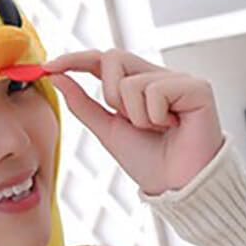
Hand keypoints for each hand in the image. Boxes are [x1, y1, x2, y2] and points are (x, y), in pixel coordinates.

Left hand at [43, 49, 223, 194]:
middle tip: (130, 122)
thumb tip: (57, 77)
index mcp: (138, 84)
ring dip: (136, 116)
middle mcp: (158, 76)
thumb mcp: (107, 131)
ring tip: (158, 130)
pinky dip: (156, 117)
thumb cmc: (150, 162)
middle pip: (114, 58)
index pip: (103, 60)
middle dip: (111, 95)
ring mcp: (178, 79)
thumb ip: (83, 104)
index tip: (48, 67)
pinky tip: (173, 128)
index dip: (76, 58)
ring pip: (132, 82)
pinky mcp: (197, 87)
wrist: (177, 188)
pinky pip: (156, 91)